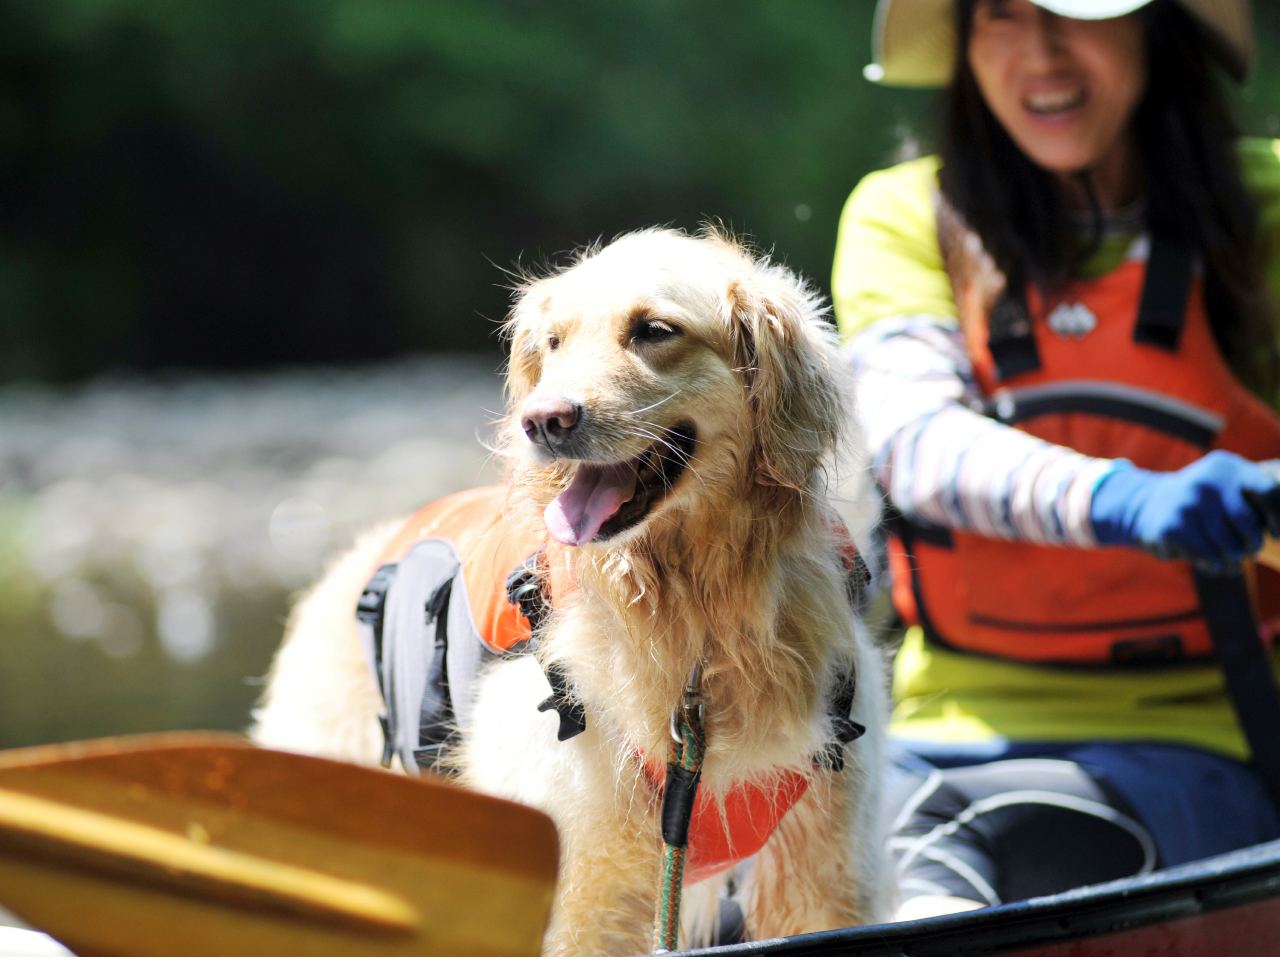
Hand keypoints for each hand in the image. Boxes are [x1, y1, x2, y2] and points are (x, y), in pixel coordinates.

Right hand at [1090, 451, 1279, 571]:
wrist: (1143, 506)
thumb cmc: (1201, 503)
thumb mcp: (1225, 486)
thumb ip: (1256, 497)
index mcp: (1226, 467)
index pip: (1270, 493)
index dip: (1279, 518)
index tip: (1274, 533)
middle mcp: (1207, 481)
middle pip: (1251, 526)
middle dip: (1252, 544)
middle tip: (1246, 549)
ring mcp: (1188, 504)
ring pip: (1232, 548)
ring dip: (1233, 559)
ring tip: (1225, 557)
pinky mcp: (1173, 528)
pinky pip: (1211, 558)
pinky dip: (1214, 565)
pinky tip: (1207, 560)